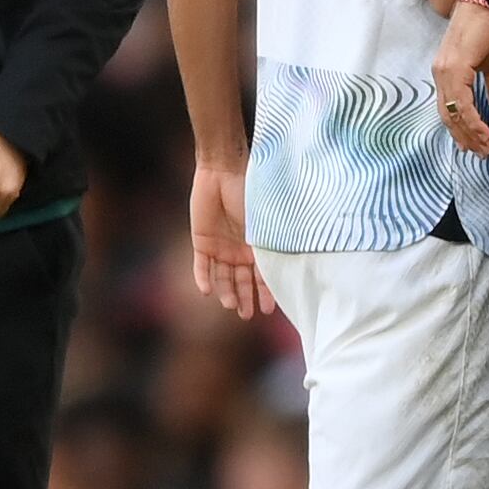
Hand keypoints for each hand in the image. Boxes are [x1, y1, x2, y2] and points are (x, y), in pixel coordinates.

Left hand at [189, 163, 274, 319]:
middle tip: (247, 315)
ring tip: (231, 305)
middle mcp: (239, 251)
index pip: (262, 276)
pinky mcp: (202, 242)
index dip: (266, 293)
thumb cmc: (249, 193)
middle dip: (245, 298)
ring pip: (222, 277)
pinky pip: (201, 266)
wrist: (222, 172)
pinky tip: (206, 292)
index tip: (269, 310)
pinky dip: (203, 278)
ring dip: (226, 292)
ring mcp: (220, 248)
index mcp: (257, 246)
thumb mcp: (264, 222)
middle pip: (242, 281)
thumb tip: (286, 267)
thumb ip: (269, 243)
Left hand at [432, 0, 488, 155]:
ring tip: (486, 147)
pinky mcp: (454, 68)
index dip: (461, 131)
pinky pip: (461, 102)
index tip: (475, 147)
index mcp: (446, 74)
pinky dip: (472, 120)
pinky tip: (485, 131)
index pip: (449, 110)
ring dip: (471, 134)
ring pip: (453, 113)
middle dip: (466, 138)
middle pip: (448, 116)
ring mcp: (444, 71)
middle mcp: (440, 74)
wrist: (488, 4)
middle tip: (482, 153)